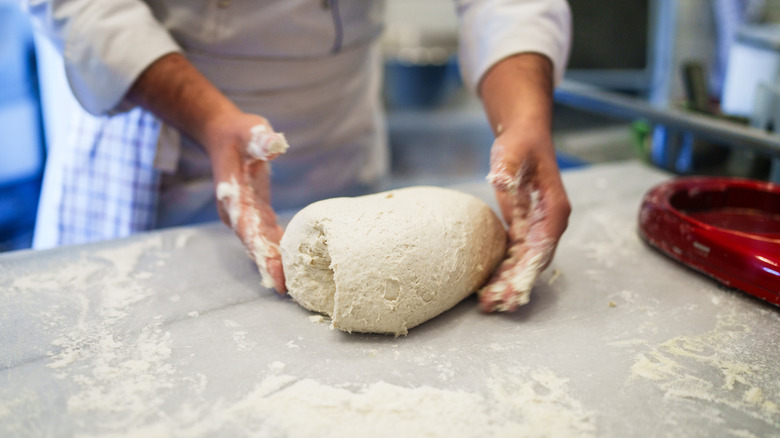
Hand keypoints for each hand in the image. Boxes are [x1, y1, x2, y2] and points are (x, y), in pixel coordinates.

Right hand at [205, 112, 288, 292]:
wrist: (223, 134)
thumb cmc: (239, 133)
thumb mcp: (250, 131)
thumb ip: (261, 140)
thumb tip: (275, 145)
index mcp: (234, 199)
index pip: (250, 232)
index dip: (263, 255)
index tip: (276, 277)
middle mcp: (237, 214)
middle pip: (255, 246)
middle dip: (271, 269)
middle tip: (290, 292)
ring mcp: (245, 216)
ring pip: (261, 246)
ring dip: (276, 264)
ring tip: (295, 287)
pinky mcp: (255, 213)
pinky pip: (267, 238)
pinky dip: (279, 251)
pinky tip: (295, 263)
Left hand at [478, 128, 569, 311]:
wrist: (524, 136)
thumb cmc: (521, 143)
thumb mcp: (513, 152)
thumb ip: (508, 168)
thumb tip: (500, 182)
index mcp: (555, 210)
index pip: (543, 247)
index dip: (529, 271)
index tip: (515, 290)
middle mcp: (550, 224)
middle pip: (535, 262)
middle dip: (517, 285)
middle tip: (498, 305)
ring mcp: (538, 228)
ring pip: (525, 264)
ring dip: (509, 284)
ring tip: (488, 304)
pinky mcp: (524, 228)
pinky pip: (515, 256)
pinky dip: (504, 272)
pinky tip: (488, 287)